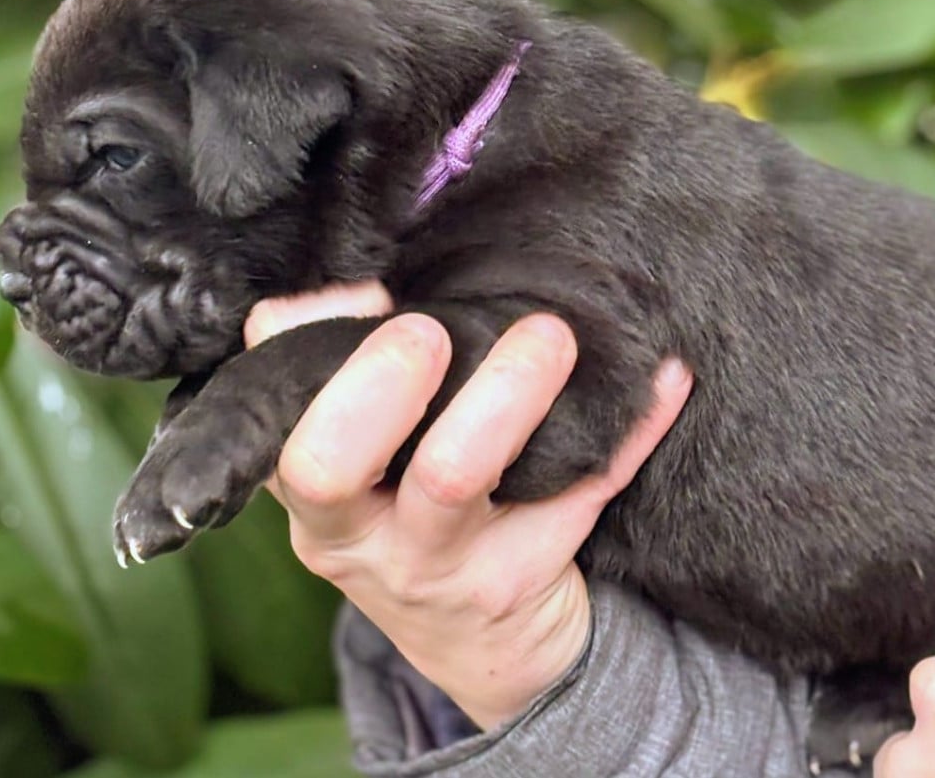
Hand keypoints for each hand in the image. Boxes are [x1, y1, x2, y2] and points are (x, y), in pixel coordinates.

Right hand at [245, 282, 692, 729]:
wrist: (480, 644)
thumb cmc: (411, 525)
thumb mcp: (356, 477)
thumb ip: (338, 382)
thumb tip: (360, 291)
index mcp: (313, 499)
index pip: (270, 424)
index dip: (300, 353)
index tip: (367, 299)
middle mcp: (358, 535)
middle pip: (333, 465)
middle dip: (373, 383)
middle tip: (425, 332)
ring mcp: (437, 563)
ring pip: (453, 476)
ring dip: (504, 389)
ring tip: (549, 336)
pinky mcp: (520, 576)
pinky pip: (581, 491)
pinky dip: (629, 430)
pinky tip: (664, 381)